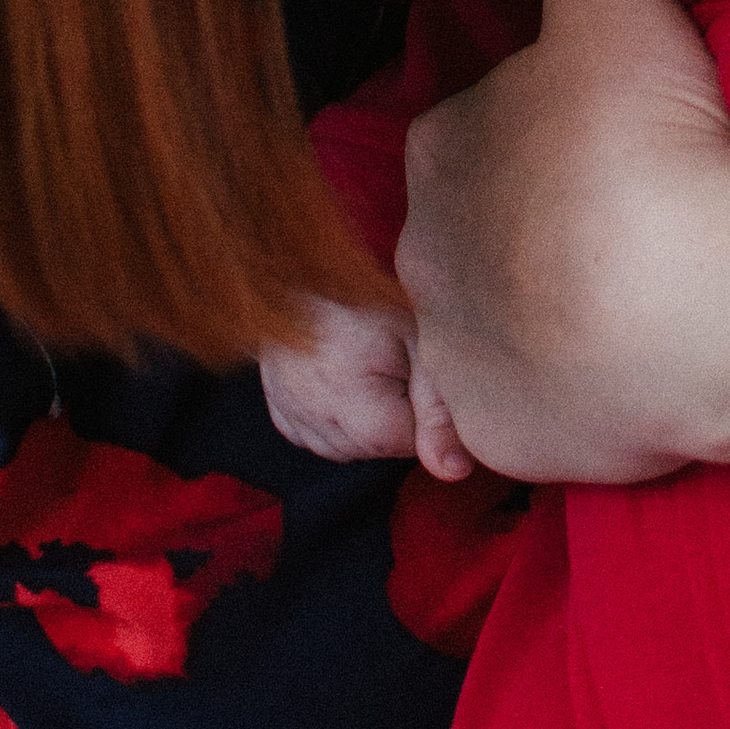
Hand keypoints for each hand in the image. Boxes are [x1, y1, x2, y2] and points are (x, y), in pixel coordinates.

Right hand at [262, 296, 474, 472]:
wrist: (310, 256)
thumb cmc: (372, 290)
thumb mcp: (422, 339)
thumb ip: (440, 408)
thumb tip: (454, 472)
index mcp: (350, 400)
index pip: (405, 445)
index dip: (426, 410)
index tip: (425, 369)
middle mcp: (310, 412)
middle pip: (372, 449)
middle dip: (397, 416)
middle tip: (401, 360)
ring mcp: (286, 408)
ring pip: (341, 447)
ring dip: (364, 422)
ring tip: (375, 367)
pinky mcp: (275, 401)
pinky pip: (310, 435)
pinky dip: (332, 421)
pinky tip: (346, 386)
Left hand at [398, 0, 729, 483]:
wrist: (673, 307)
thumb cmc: (635, 136)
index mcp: (439, 145)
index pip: (473, 127)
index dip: (537, 130)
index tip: (601, 140)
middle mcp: (419, 252)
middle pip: (471, 231)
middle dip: (526, 232)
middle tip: (620, 228)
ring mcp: (451, 354)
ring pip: (481, 332)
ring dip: (530, 324)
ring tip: (617, 318)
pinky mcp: (494, 436)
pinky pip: (506, 421)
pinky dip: (540, 408)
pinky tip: (598, 394)